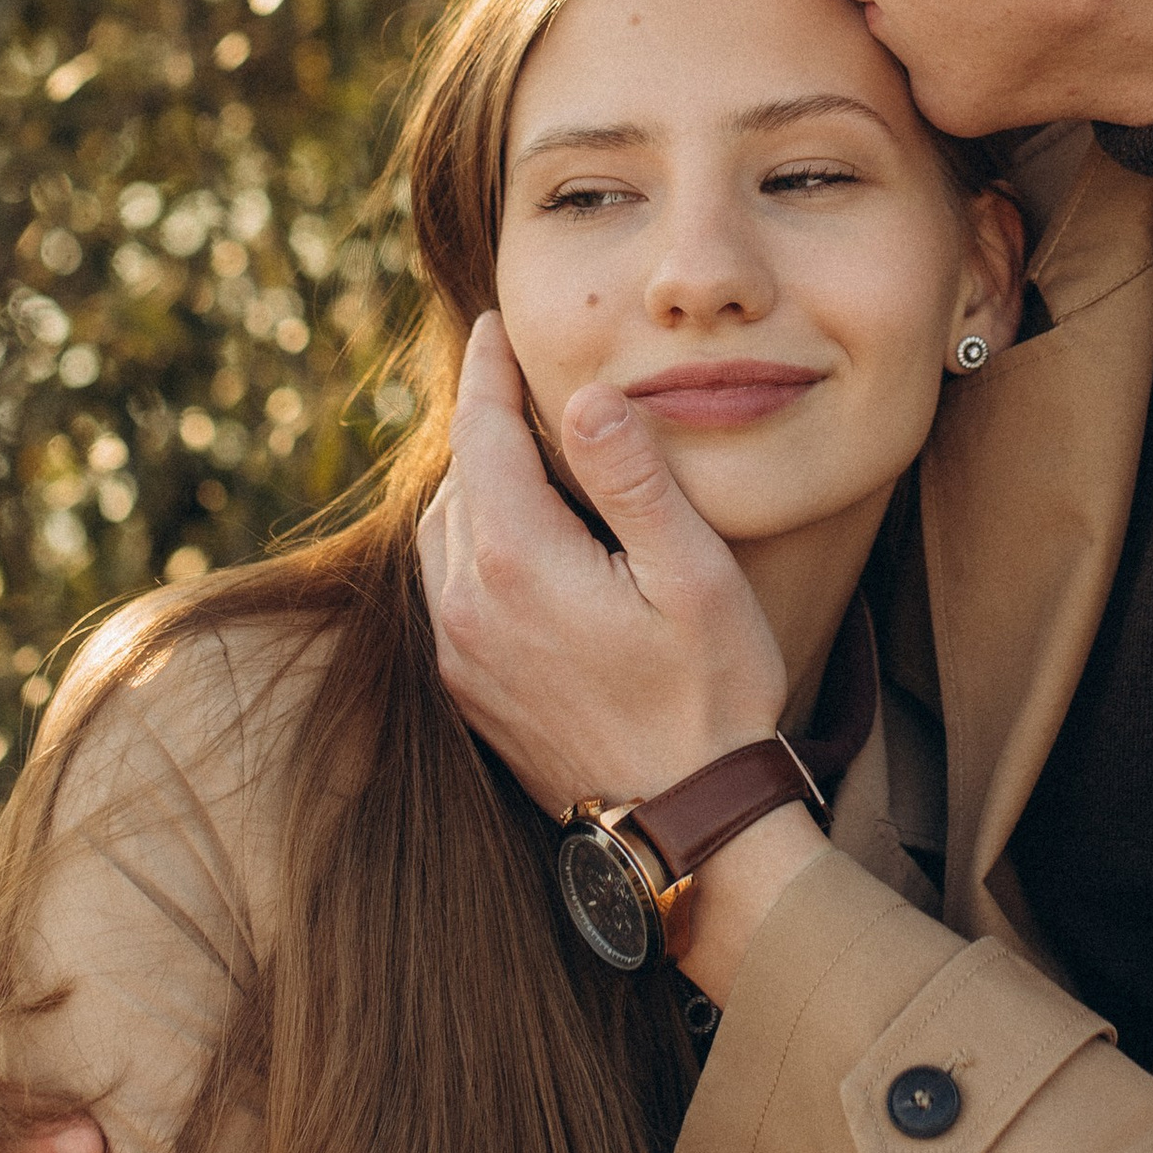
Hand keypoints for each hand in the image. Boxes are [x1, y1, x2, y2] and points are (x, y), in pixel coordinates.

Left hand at [419, 309, 787, 812]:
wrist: (684, 827)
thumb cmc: (709, 699)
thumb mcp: (692, 576)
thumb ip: (633, 478)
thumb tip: (585, 396)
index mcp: (517, 561)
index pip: (482, 433)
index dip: (486, 370)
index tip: (491, 325)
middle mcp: (467, 604)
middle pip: (457, 479)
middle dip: (482, 424)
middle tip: (512, 379)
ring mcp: (460, 654)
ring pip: (443, 533)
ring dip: (475, 485)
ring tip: (518, 452)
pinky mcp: (469, 690)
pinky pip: (448, 588)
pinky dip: (471, 543)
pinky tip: (516, 540)